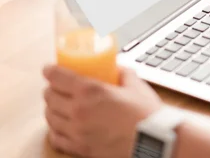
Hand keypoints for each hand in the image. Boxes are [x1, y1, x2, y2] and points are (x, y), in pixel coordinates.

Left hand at [43, 65, 162, 157]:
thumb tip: (118, 69)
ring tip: (59, 105)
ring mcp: (77, 131)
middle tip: (58, 87)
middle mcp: (78, 111)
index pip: (58, 77)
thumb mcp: (136, 86)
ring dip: (52, 109)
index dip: (50, 71)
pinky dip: (55, 130)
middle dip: (51, 89)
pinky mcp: (80, 148)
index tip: (49, 69)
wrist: (153, 141)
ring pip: (50, 117)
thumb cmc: (147, 115)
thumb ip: (124, 74)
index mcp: (91, 91)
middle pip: (50, 97)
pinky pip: (56, 138)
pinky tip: (61, 126)